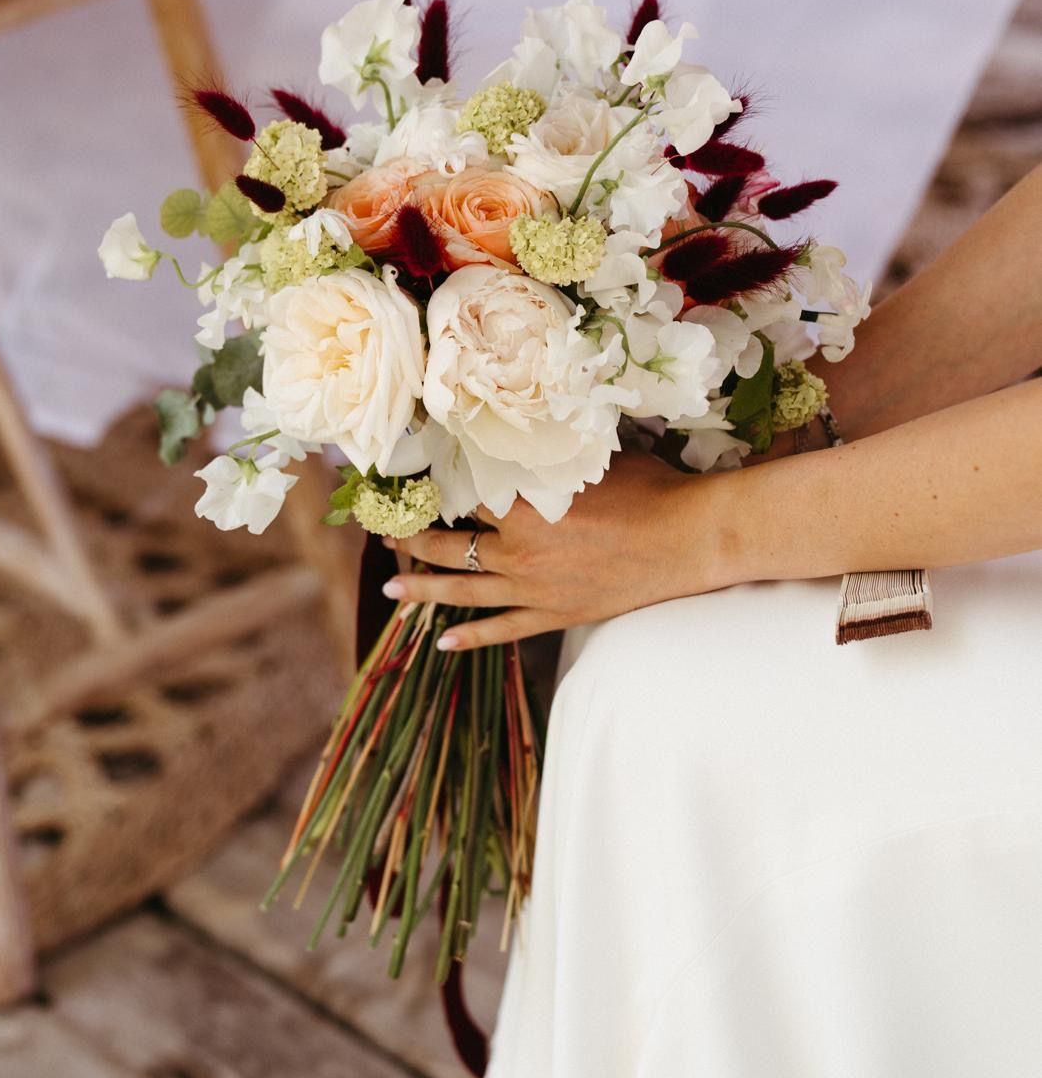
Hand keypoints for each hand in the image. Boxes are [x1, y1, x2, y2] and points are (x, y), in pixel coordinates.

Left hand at [383, 450, 726, 650]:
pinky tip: (443, 641)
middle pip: (448, 543)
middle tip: (387, 531)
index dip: (432, 485)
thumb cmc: (648, 489)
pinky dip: (471, 637)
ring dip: (423, 586)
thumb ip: (547, 456)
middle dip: (412, 536)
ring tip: (392, 586)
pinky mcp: (555, 615)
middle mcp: (518, 551)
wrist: (689, 539)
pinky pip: (502, 630)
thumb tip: (520, 436)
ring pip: (463, 589)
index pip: (460, 493)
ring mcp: (534, 589)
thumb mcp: (589, 458)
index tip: (410, 479)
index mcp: (523, 506)